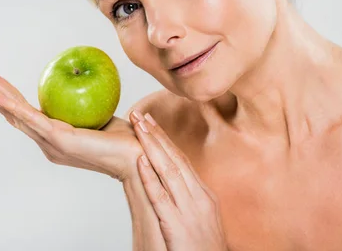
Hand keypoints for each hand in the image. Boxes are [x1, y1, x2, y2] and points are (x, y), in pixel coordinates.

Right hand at [0, 70, 142, 180]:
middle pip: (13, 114)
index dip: (7, 98)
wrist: (138, 157)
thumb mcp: (101, 114)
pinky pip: (29, 118)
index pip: (25, 114)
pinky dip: (10, 105)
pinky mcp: (58, 139)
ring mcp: (50, 142)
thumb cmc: (126, 138)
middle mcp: (47, 142)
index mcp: (54, 137)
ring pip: (15, 114)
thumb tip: (84, 80)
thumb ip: (87, 103)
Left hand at [129, 111, 227, 250]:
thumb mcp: (201, 220)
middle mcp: (199, 198)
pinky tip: (140, 161)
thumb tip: (172, 187)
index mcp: (204, 196)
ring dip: (151, 146)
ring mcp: (189, 211)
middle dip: (156, 135)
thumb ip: (188, 202)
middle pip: (176, 159)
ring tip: (138, 127)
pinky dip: (150, 178)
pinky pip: (161, 198)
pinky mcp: (177, 226)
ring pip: (168, 171)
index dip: (166, 140)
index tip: (152, 122)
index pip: (182, 160)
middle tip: (140, 114)